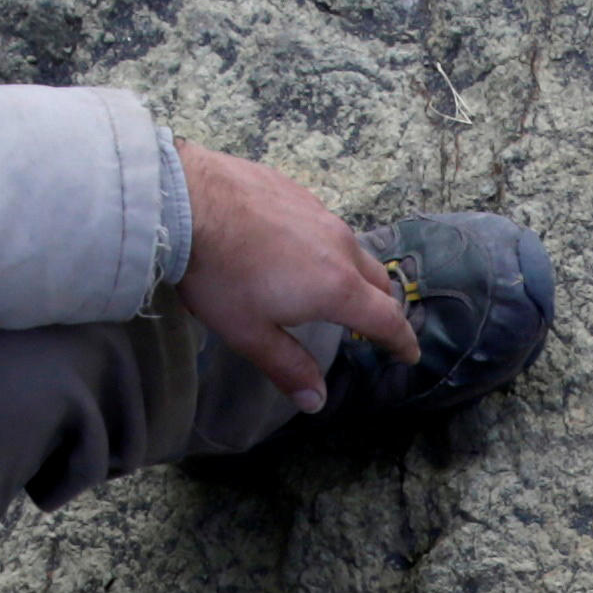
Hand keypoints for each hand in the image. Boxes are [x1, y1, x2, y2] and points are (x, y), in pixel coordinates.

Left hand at [173, 143, 421, 409]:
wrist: (183, 198)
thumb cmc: (219, 273)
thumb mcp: (250, 333)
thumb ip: (288, 367)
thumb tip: (316, 402)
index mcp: (337, 288)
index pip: (386, 319)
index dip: (401, 340)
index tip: (409, 353)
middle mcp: (340, 247)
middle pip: (378, 280)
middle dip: (382, 306)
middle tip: (374, 324)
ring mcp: (319, 213)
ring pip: (352, 248)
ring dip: (353, 271)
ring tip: (335, 285)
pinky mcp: (295, 190)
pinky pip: (323, 222)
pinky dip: (324, 243)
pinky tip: (296, 247)